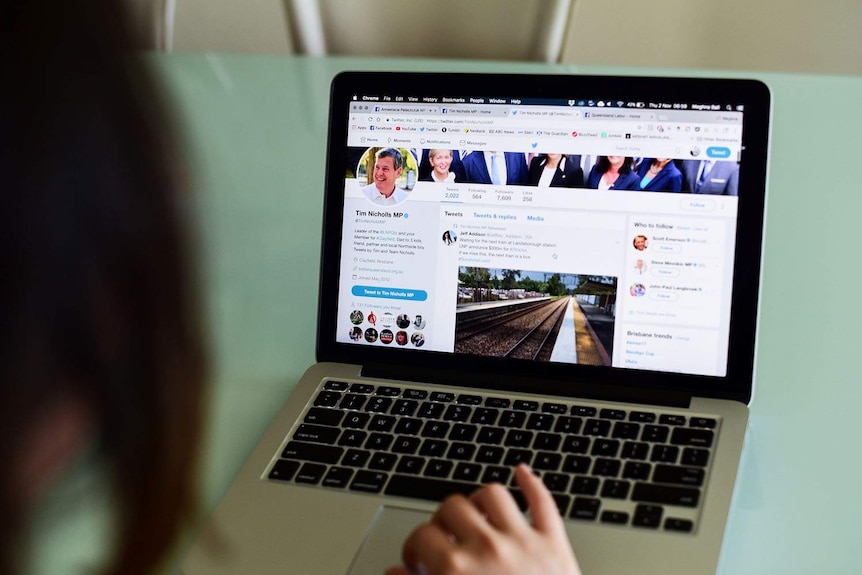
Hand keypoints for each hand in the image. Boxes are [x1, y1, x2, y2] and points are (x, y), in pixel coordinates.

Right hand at [385, 464, 581, 574]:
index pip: (421, 536)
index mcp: (456, 569)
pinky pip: (543, 502)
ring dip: (480, 501)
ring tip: (475, 516)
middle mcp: (487, 547)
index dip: (414, 547)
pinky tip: (522, 473)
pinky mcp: (554, 545)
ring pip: (493, 494)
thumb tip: (394, 573)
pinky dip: (532, 483)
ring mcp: (523, 542)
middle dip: (443, 521)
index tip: (417, 559)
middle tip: (444, 539)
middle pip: (453, 506)